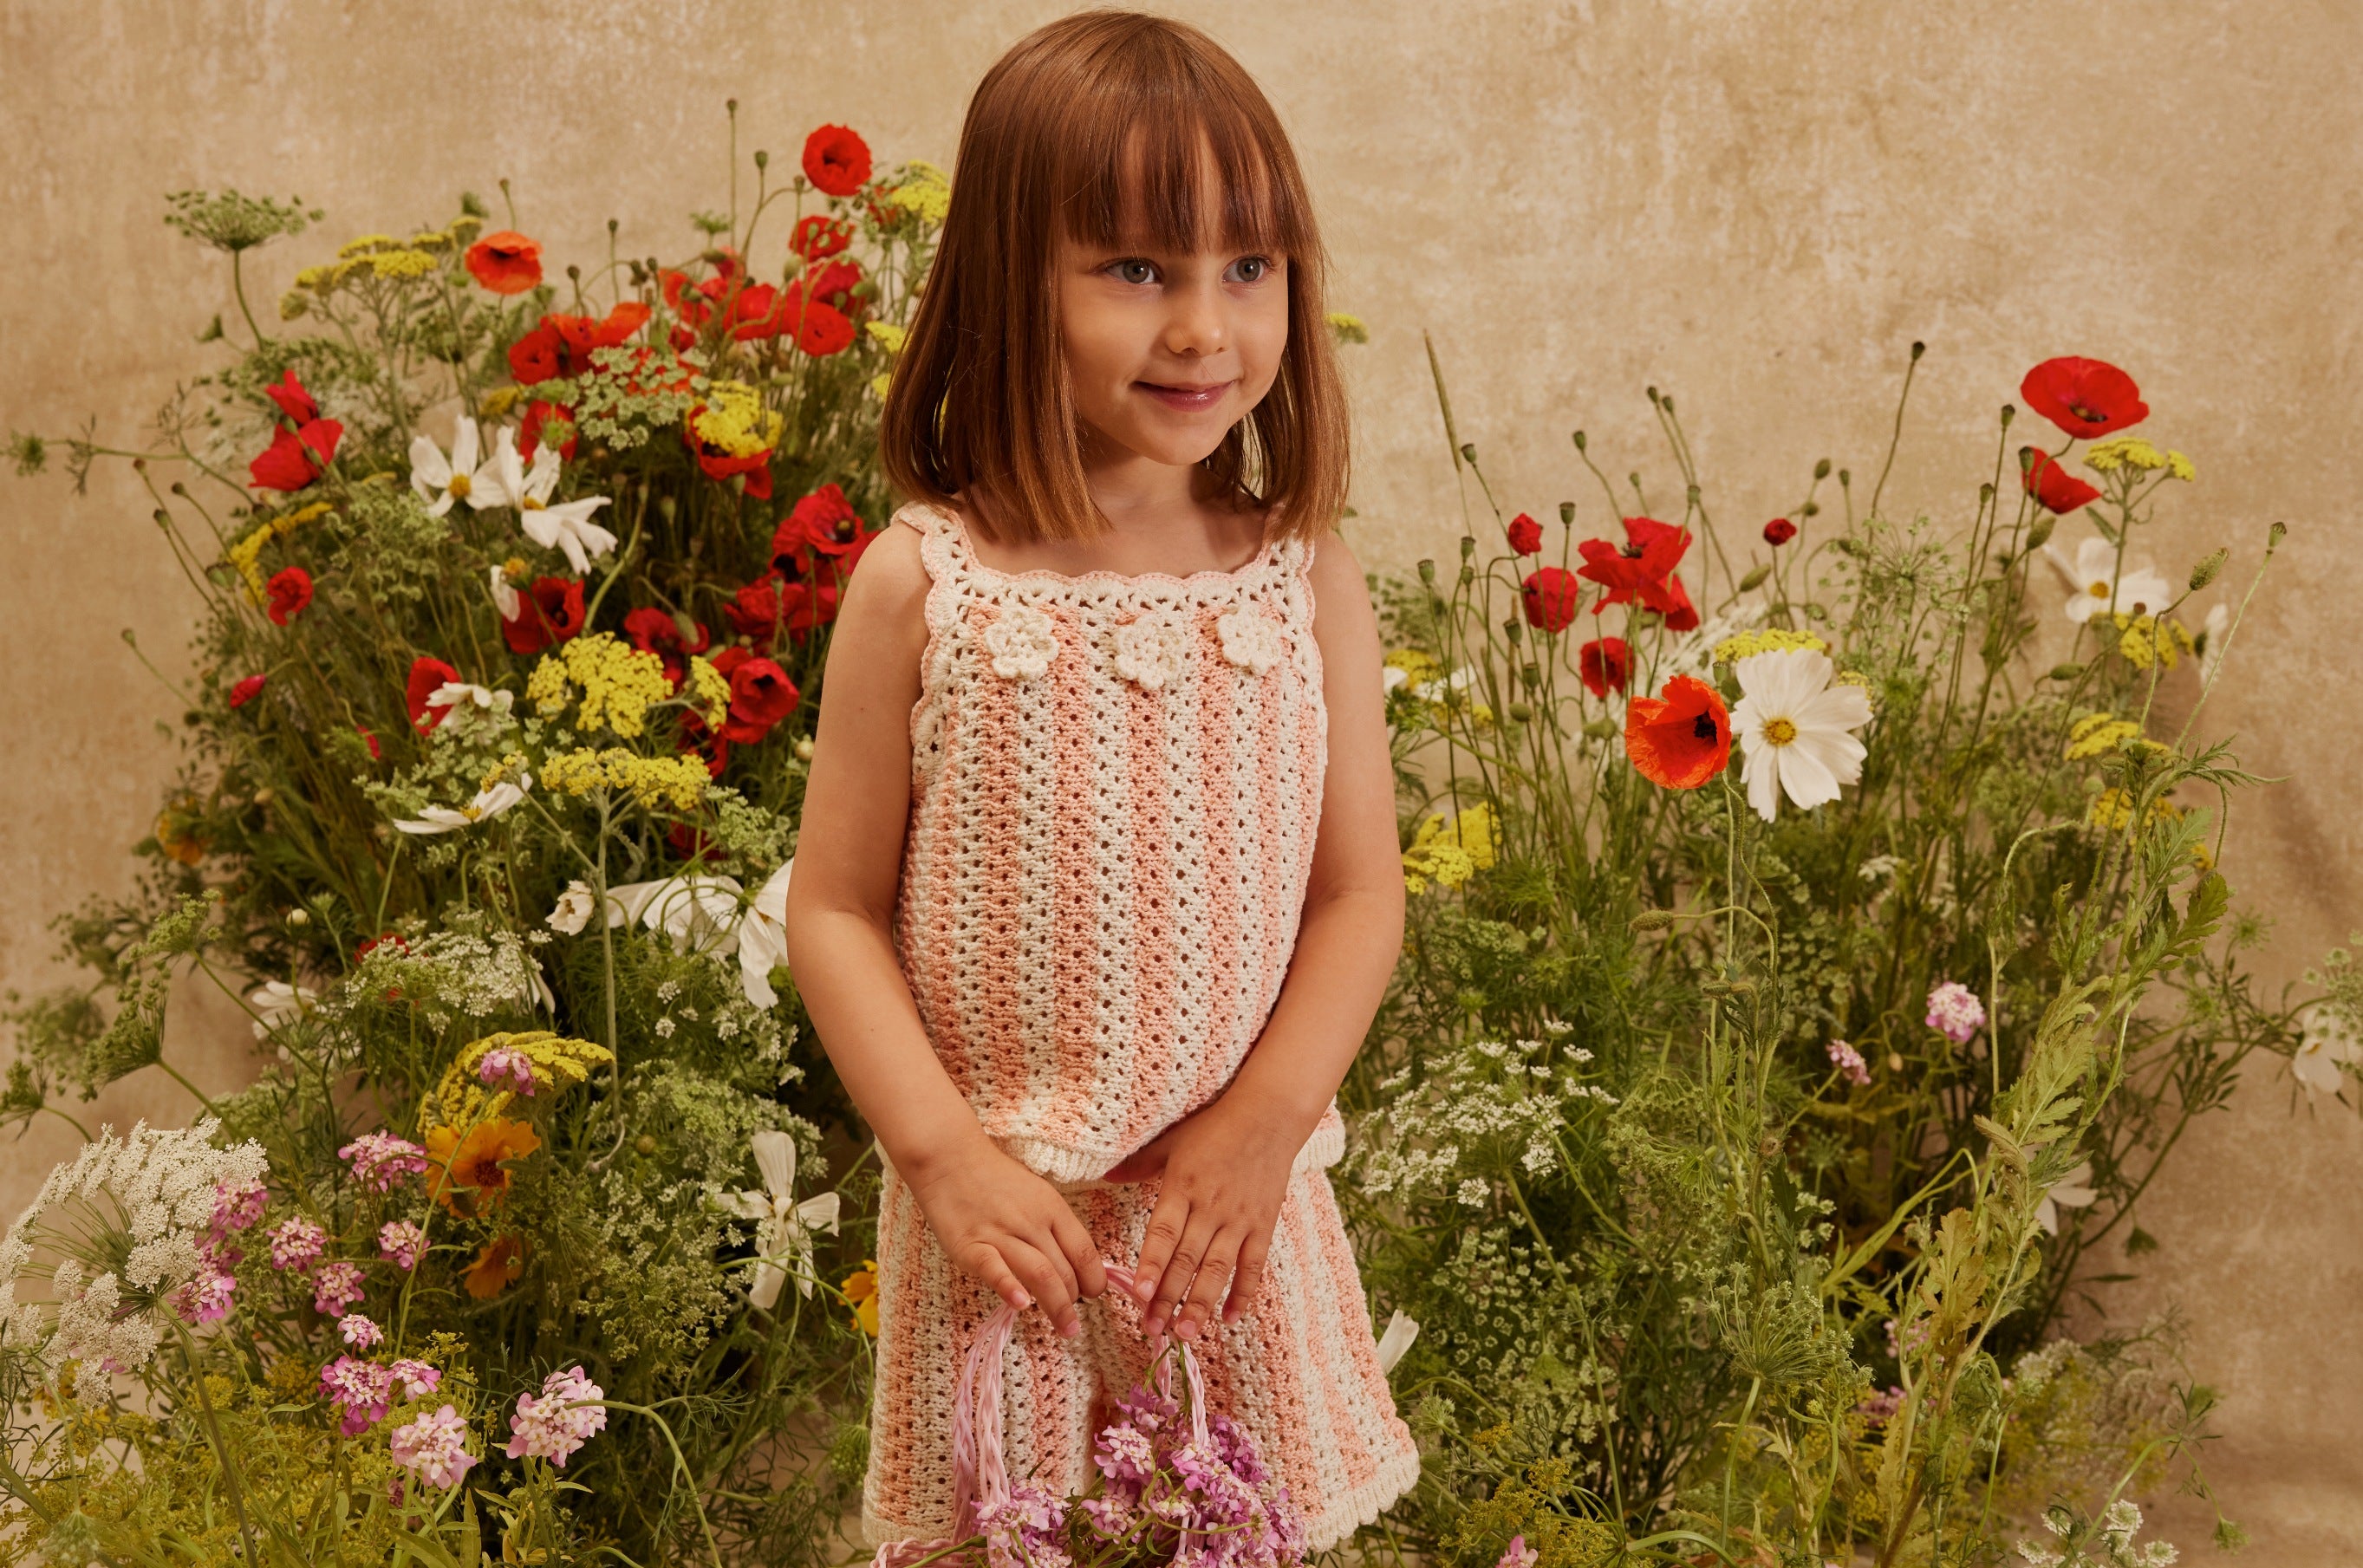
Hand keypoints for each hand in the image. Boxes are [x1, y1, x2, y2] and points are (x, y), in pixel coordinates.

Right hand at [904, 1134, 1107, 1336]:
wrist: (949, 1159)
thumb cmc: (995, 1180)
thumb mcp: (1036, 1194)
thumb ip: (1053, 1227)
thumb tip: (1074, 1263)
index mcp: (1052, 1208)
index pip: (1084, 1250)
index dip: (1094, 1278)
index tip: (1094, 1295)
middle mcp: (1031, 1221)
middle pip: (1065, 1269)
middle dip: (1075, 1301)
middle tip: (1074, 1322)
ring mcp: (1001, 1233)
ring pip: (1040, 1273)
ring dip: (1057, 1306)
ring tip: (1065, 1328)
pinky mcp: (970, 1245)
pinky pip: (994, 1268)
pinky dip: (1009, 1287)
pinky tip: (1021, 1304)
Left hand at [1104, 1098, 1299, 1340]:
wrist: (1269, 1116)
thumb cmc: (1215, 1127)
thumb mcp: (1172, 1141)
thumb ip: (1138, 1165)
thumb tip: (1102, 1176)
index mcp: (1183, 1186)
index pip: (1164, 1233)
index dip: (1152, 1265)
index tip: (1140, 1294)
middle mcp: (1211, 1206)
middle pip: (1187, 1259)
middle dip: (1169, 1297)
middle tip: (1153, 1328)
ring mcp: (1239, 1219)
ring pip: (1218, 1268)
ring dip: (1202, 1303)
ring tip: (1187, 1333)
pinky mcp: (1264, 1225)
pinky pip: (1254, 1265)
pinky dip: (1244, 1293)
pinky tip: (1232, 1319)